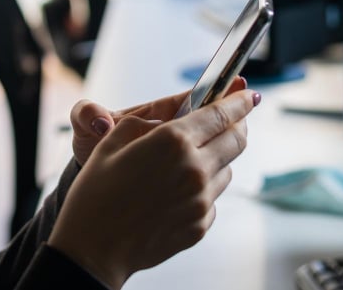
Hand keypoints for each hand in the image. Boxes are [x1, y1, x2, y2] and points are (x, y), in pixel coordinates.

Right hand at [50, 86, 258, 288]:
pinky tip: (174, 192)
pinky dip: (202, 189)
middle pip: (236, 140)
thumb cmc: (96, 193)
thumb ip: (145, 123)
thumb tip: (164, 121)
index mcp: (172, 141)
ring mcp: (201, 200)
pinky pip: (213, 198)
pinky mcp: (201, 225)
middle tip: (230, 120)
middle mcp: (195, 169)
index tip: (249, 95)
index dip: (239, 101)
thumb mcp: (112, 141)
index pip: (221, 113)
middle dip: (238, 125)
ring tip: (187, 162)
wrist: (93, 248)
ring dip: (216, 158)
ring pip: (226, 170)